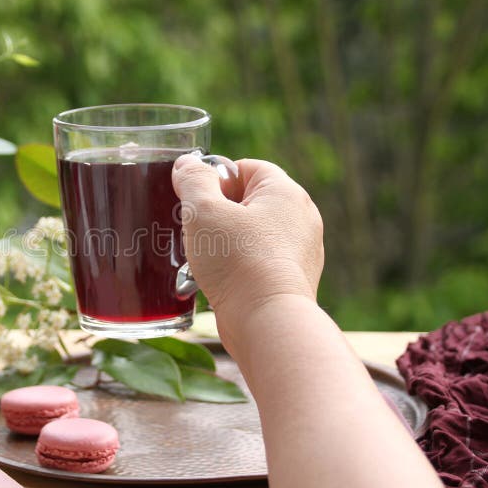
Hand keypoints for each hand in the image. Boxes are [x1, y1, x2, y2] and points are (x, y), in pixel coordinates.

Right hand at [171, 155, 323, 338]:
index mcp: (285, 192)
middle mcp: (301, 218)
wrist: (267, 322)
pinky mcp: (293, 281)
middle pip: (248, 202)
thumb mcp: (203, 211)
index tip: (195, 200)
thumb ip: (192, 180)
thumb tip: (187, 165)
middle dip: (217, 214)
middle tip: (195, 231)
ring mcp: (301, 252)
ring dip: (225, 243)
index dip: (216, 179)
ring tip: (204, 260)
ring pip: (252, 235)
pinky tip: (220, 282)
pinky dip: (238, 268)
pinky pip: (259, 263)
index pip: (246, 167)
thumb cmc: (237, 262)